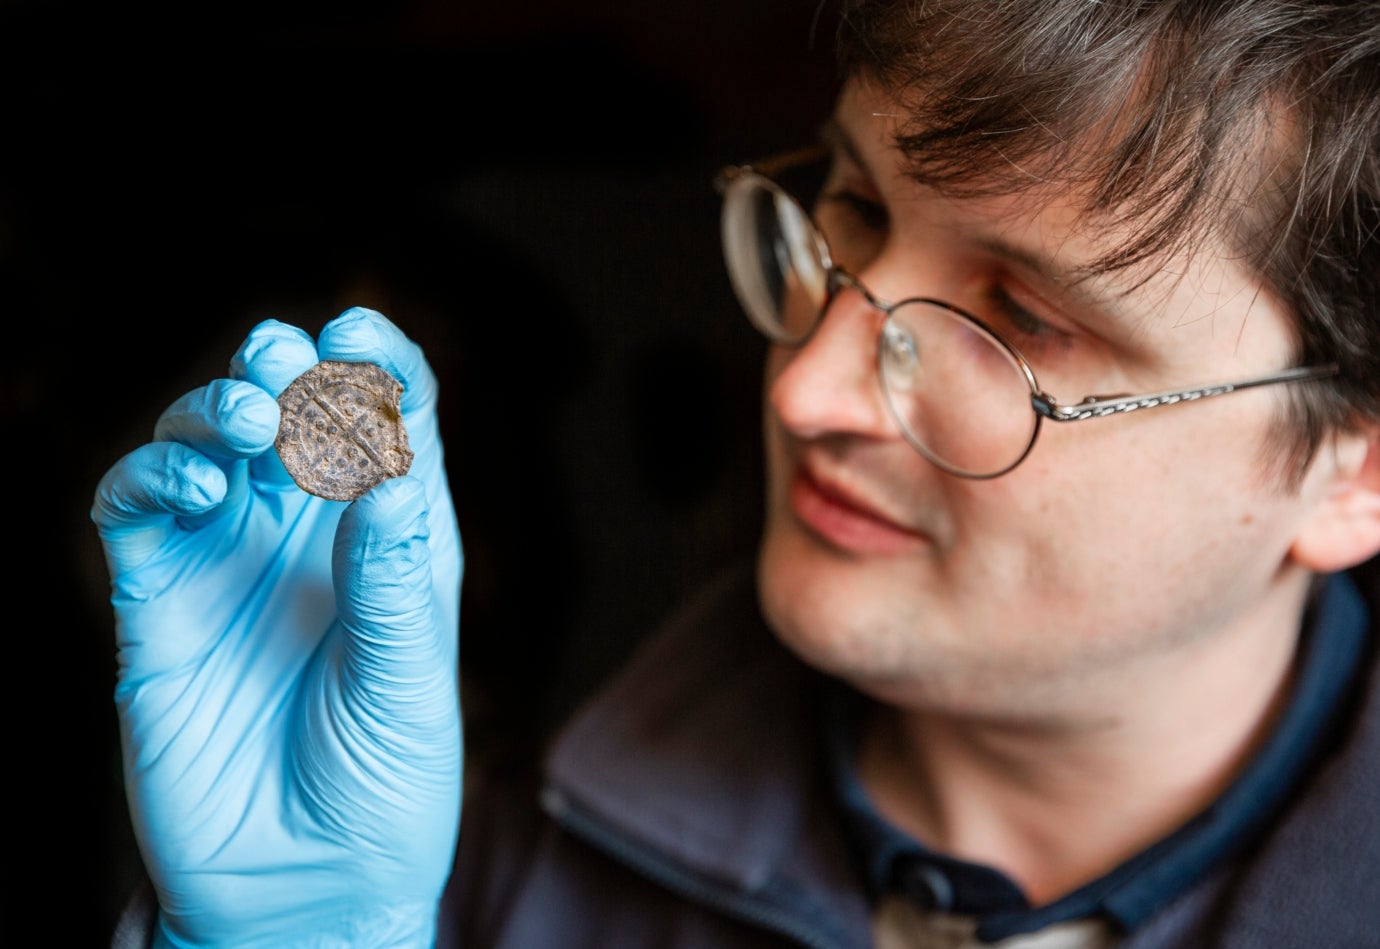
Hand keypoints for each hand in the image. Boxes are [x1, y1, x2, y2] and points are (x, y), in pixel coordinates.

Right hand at [91, 308, 462, 947]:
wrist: (305, 890)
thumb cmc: (383, 791)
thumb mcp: (408, 689)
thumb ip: (394, 587)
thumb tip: (391, 477)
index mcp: (395, 541)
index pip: (394, 419)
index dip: (378, 362)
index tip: (359, 333)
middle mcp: (313, 537)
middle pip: (298, 411)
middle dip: (292, 369)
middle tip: (289, 362)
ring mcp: (232, 562)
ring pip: (211, 439)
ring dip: (222, 406)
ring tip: (251, 420)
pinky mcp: (159, 601)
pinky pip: (140, 507)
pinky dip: (156, 471)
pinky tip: (199, 484)